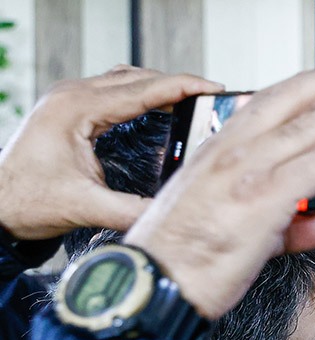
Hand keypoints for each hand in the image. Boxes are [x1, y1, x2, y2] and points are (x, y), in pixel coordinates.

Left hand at [0, 66, 221, 239]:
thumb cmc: (27, 200)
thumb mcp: (87, 207)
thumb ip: (133, 210)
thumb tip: (173, 213)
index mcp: (76, 109)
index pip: (142, 89)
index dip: (183, 87)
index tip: (213, 89)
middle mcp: (72, 96)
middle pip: (137, 77)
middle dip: (177, 85)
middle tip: (212, 97)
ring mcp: (68, 99)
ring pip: (125, 80)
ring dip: (159, 88)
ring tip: (192, 101)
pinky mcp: (69, 110)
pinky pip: (112, 92)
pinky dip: (141, 96)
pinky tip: (158, 111)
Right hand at [123, 67, 314, 319]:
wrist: (153, 283)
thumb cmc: (179, 261)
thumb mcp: (234, 229)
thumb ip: (290, 226)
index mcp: (214, 152)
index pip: (265, 103)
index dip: (302, 87)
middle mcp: (230, 153)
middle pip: (291, 100)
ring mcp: (247, 172)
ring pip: (312, 127)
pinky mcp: (264, 198)